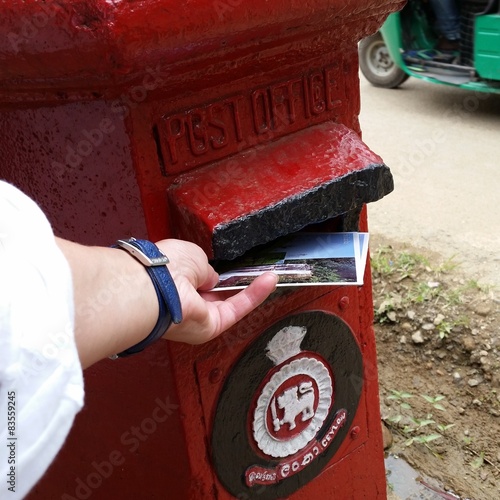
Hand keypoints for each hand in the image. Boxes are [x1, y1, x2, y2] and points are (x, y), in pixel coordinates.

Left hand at [156, 239, 277, 343]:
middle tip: (257, 274)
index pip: (199, 280)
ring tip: (271, 276)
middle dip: (235, 285)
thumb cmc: (163, 266)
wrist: (156, 286)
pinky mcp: (210, 327)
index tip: (230, 269)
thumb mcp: (191, 256)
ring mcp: (197, 316)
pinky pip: (237, 309)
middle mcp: (185, 302)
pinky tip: (268, 281)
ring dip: (252, 289)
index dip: (214, 275)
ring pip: (231, 303)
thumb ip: (206, 268)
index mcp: (175, 283)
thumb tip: (212, 277)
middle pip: (216, 295)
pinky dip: (254, 295)